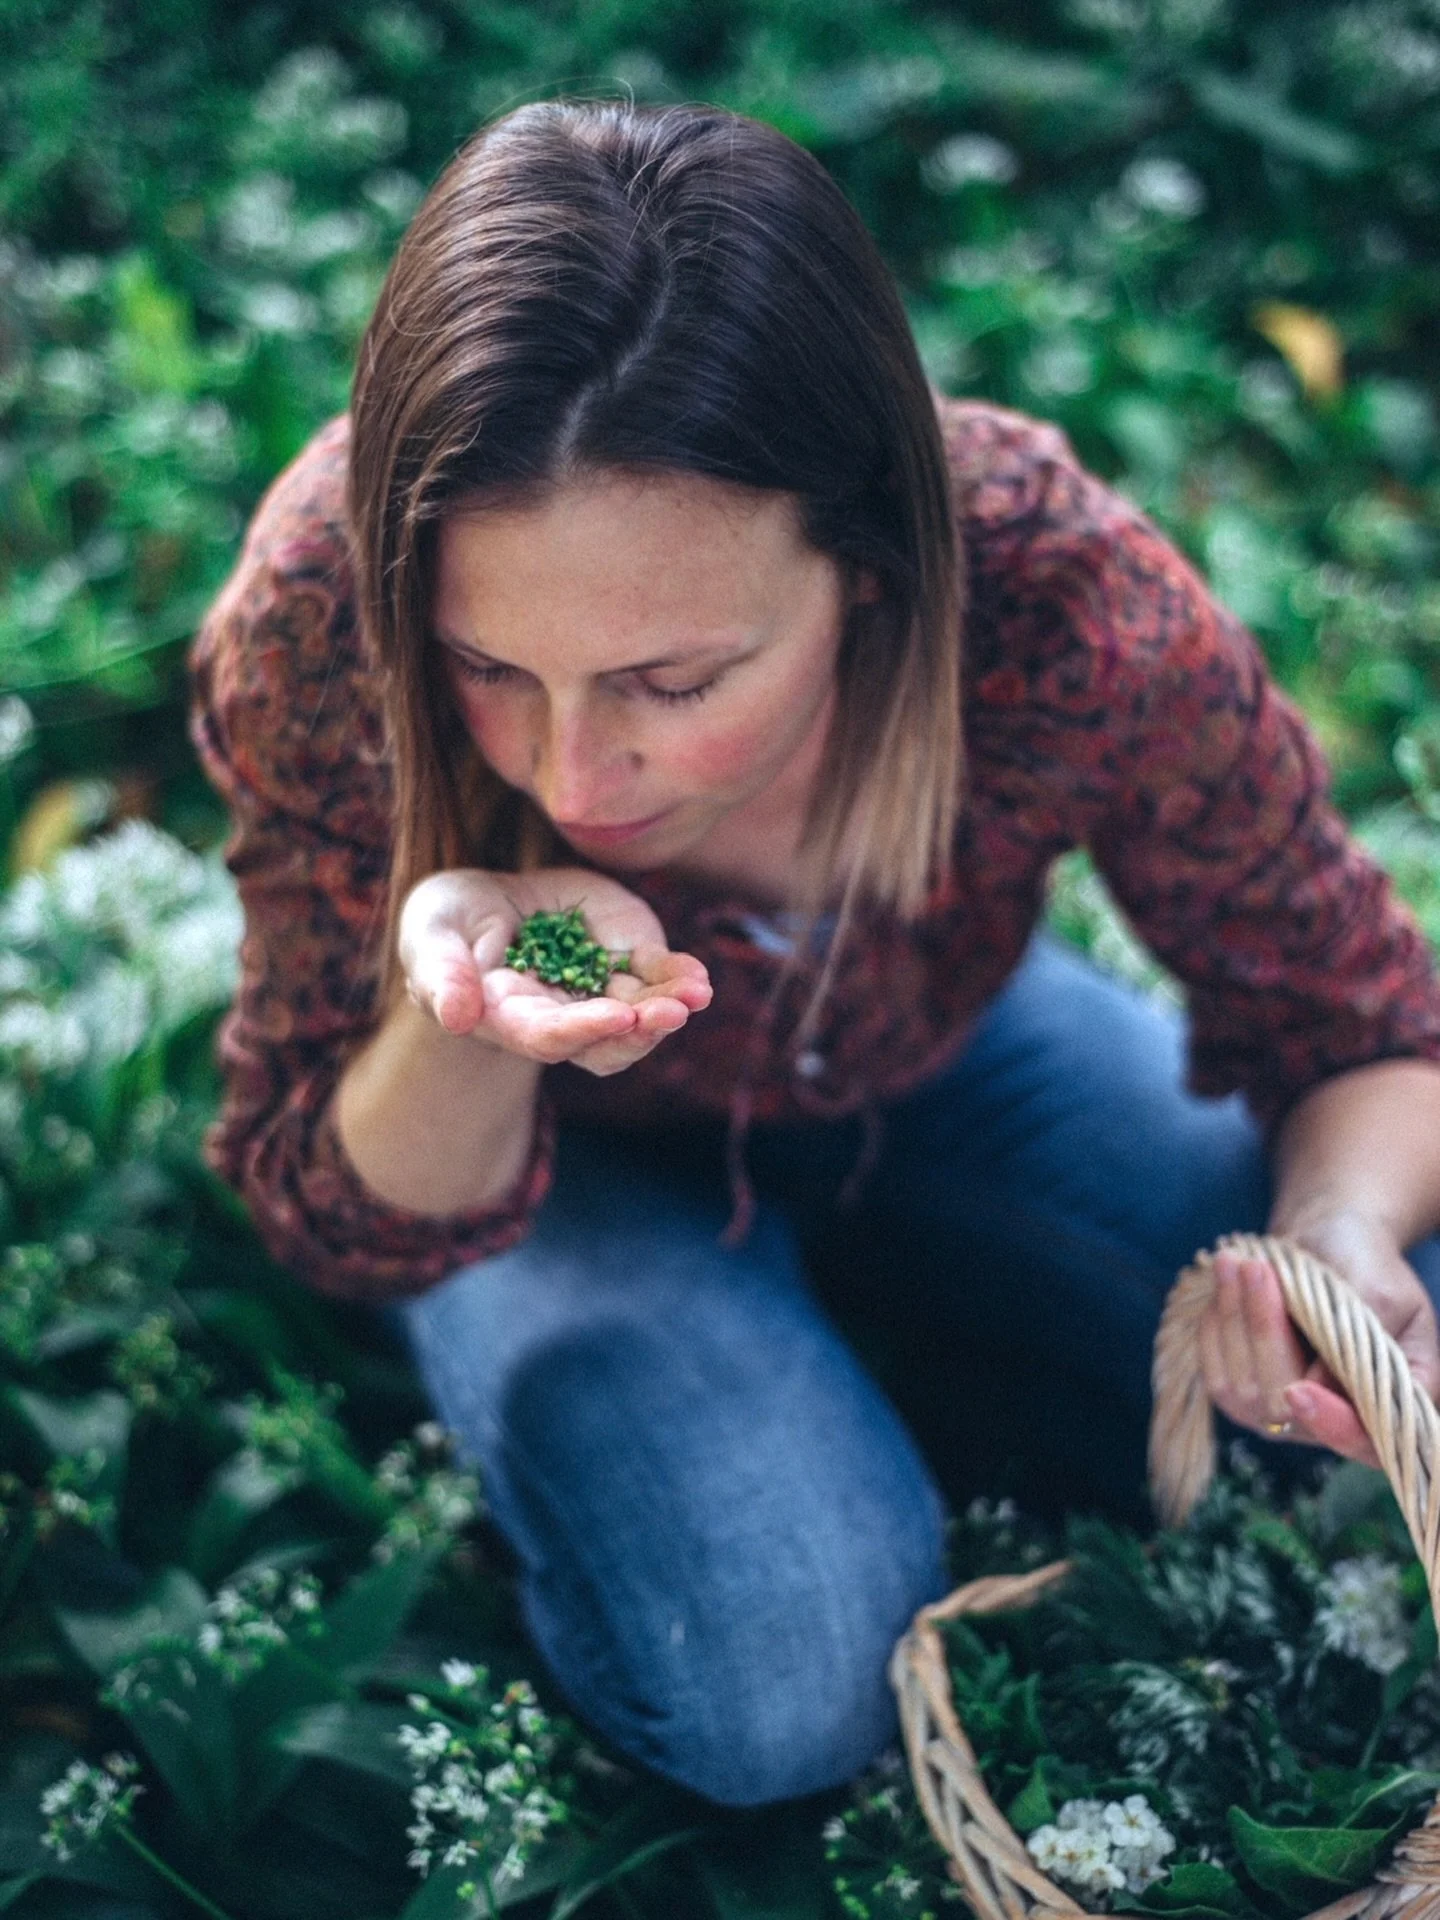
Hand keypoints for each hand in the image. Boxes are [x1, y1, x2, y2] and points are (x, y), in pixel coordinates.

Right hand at [398, 866, 711, 1076]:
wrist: (489, 900)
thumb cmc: (449, 919)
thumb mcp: (431, 932)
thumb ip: (440, 973)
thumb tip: (456, 1018)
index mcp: (509, 1018)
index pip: (547, 1037)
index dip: (583, 1030)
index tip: (618, 1016)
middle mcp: (559, 1019)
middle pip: (603, 1042)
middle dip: (639, 1030)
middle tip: (670, 1013)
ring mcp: (597, 995)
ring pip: (639, 1022)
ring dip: (669, 1010)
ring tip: (695, 994)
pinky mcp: (624, 966)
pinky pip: (657, 981)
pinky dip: (680, 980)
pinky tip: (696, 978)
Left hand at [1197, 1210, 1439, 1466]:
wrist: (1329, 1244)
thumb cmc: (1367, 1268)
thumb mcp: (1384, 1295)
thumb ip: (1359, 1342)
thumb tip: (1312, 1384)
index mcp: (1388, 1405)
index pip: (1362, 1440)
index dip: (1332, 1424)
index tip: (1298, 1391)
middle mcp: (1333, 1420)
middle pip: (1287, 1404)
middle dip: (1265, 1331)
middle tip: (1256, 1268)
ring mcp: (1284, 1413)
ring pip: (1244, 1388)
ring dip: (1234, 1317)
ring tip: (1233, 1261)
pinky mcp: (1242, 1397)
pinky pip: (1217, 1376)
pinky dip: (1215, 1326)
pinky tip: (1223, 1283)